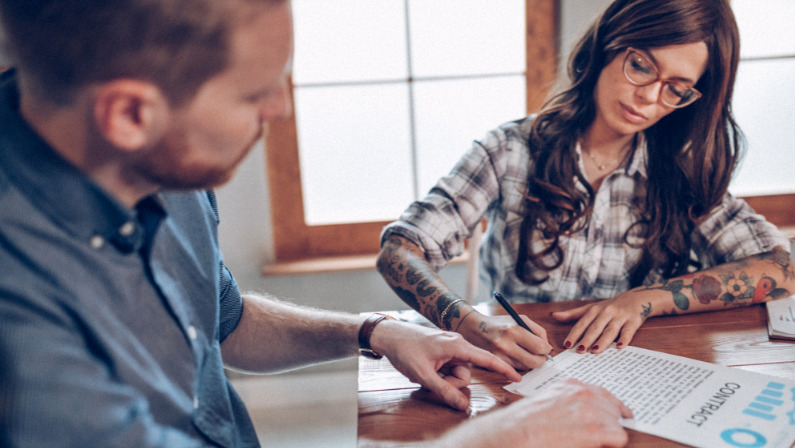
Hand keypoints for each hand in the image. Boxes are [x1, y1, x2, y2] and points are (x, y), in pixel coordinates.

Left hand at [370, 321, 521, 410]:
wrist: (388, 334)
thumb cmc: (405, 350)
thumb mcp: (423, 375)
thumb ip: (444, 391)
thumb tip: (463, 405)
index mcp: (457, 346)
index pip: (486, 359)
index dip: (503, 369)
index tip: (518, 376)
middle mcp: (456, 344)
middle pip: (467, 373)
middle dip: (453, 383)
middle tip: (433, 380)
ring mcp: (449, 347)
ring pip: (457, 372)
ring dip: (444, 379)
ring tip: (426, 373)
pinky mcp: (443, 350)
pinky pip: (449, 367)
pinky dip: (440, 373)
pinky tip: (426, 369)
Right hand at [435, 378, 631, 447]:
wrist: (517, 432)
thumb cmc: (525, 421)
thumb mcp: (547, 400)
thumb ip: (566, 400)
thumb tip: (579, 413)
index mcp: (572, 385)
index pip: (602, 393)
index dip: (610, 407)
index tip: (618, 415)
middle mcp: (584, 393)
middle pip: (614, 406)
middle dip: (612, 419)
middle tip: (609, 432)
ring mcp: (592, 409)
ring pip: (618, 421)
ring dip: (611, 432)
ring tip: (596, 440)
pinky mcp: (597, 429)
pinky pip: (620, 436)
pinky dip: (612, 443)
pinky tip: (599, 444)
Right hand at [457, 312, 552, 369]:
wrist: (473, 327)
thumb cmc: (500, 323)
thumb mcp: (520, 319)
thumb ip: (538, 331)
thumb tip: (548, 348)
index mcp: (514, 330)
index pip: (539, 347)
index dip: (546, 349)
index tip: (546, 348)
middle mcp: (505, 344)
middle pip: (534, 362)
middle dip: (541, 360)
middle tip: (540, 355)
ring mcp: (499, 356)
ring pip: (525, 368)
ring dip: (530, 363)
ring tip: (527, 354)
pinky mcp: (494, 364)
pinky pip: (514, 370)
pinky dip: (519, 365)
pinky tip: (517, 357)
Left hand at [551, 292, 649, 353]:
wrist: (637, 299)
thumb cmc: (610, 307)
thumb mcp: (591, 308)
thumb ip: (572, 314)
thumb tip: (553, 316)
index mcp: (595, 310)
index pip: (582, 324)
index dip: (574, 334)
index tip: (567, 345)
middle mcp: (606, 313)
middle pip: (595, 328)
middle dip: (587, 339)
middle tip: (579, 350)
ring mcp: (620, 317)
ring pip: (610, 330)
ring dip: (603, 340)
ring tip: (595, 350)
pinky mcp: (633, 321)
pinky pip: (628, 331)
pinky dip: (624, 338)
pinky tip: (619, 346)